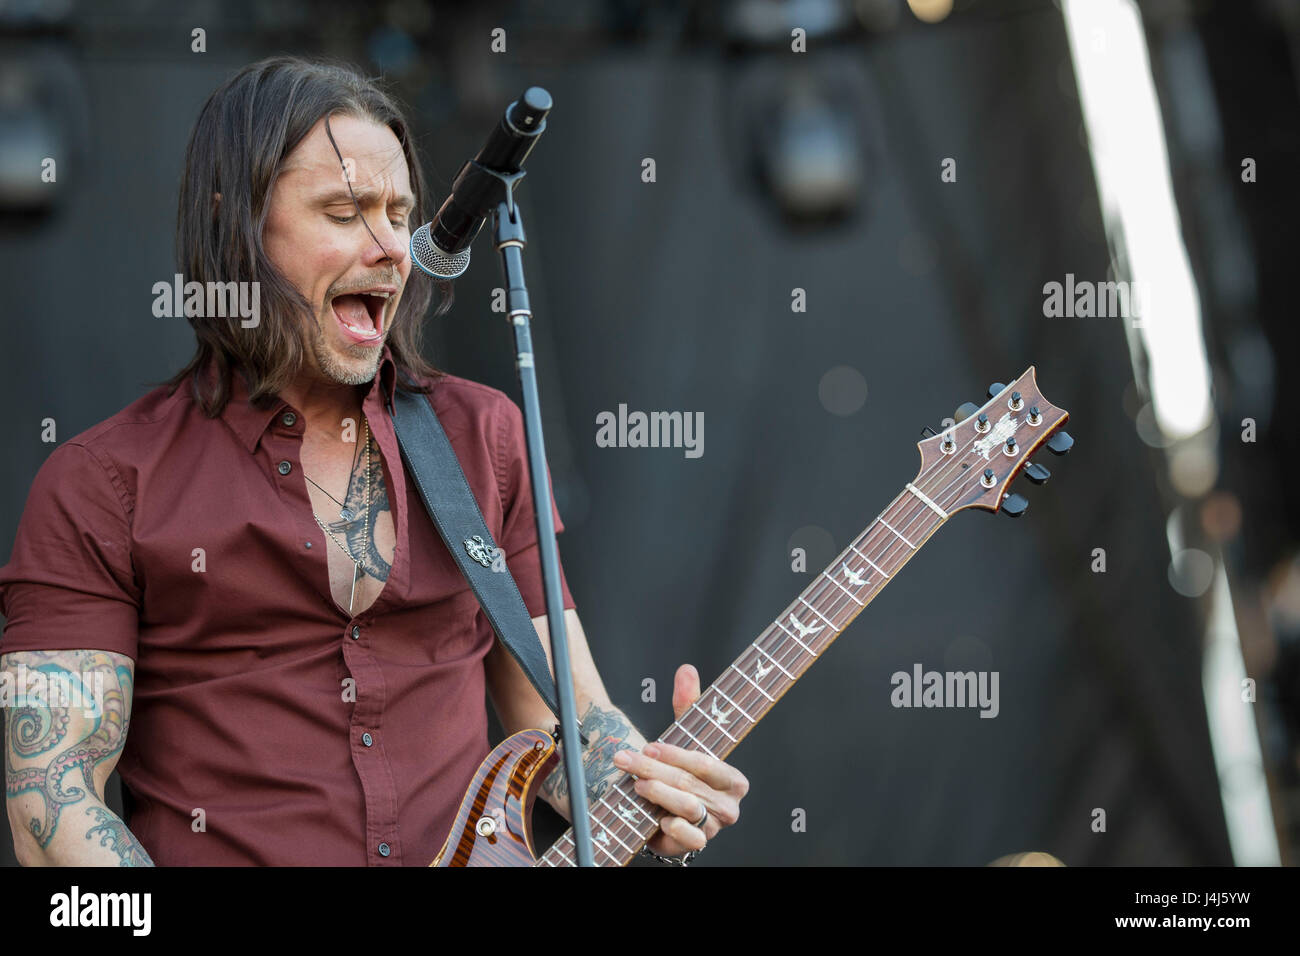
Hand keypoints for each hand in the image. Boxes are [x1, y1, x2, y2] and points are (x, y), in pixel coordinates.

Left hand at [612, 663, 749, 858]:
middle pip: (689, 784)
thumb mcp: (685, 738)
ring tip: (636, 784)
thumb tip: (686, 670)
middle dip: (653, 769)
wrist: (668, 812)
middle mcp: (730, 805)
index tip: (648, 745)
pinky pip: (690, 839)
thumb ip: (688, 705)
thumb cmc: (682, 772)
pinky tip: (657, 818)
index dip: (675, 754)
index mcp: (733, 779)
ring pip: (687, 808)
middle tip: (626, 760)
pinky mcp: (698, 845)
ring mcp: (715, 827)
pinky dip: (673, 828)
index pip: (706, 763)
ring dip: (658, 794)